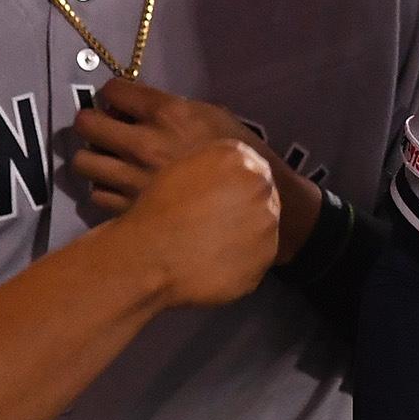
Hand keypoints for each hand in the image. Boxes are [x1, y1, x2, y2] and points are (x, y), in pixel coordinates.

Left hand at [74, 77, 319, 262]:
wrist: (256, 204)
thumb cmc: (242, 156)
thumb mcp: (215, 116)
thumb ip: (174, 109)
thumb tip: (140, 108)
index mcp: (167, 114)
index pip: (114, 90)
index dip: (114, 94)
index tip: (119, 101)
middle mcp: (144, 143)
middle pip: (86, 123)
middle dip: (91, 122)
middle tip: (102, 127)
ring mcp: (134, 178)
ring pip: (84, 161)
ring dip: (93, 156)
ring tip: (107, 158)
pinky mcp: (131, 208)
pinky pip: (97, 194)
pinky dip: (105, 189)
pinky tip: (122, 186)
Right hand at [120, 139, 280, 309]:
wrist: (149, 258)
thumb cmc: (155, 212)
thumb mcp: (181, 169)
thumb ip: (214, 166)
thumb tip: (228, 176)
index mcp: (238, 157)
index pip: (251, 165)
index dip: (237, 183)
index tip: (225, 196)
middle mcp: (260, 186)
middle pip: (262, 194)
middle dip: (245, 206)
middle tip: (217, 223)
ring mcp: (268, 223)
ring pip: (263, 226)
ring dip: (246, 233)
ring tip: (213, 245)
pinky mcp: (266, 256)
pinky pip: (258, 255)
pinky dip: (242, 259)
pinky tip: (216, 262)